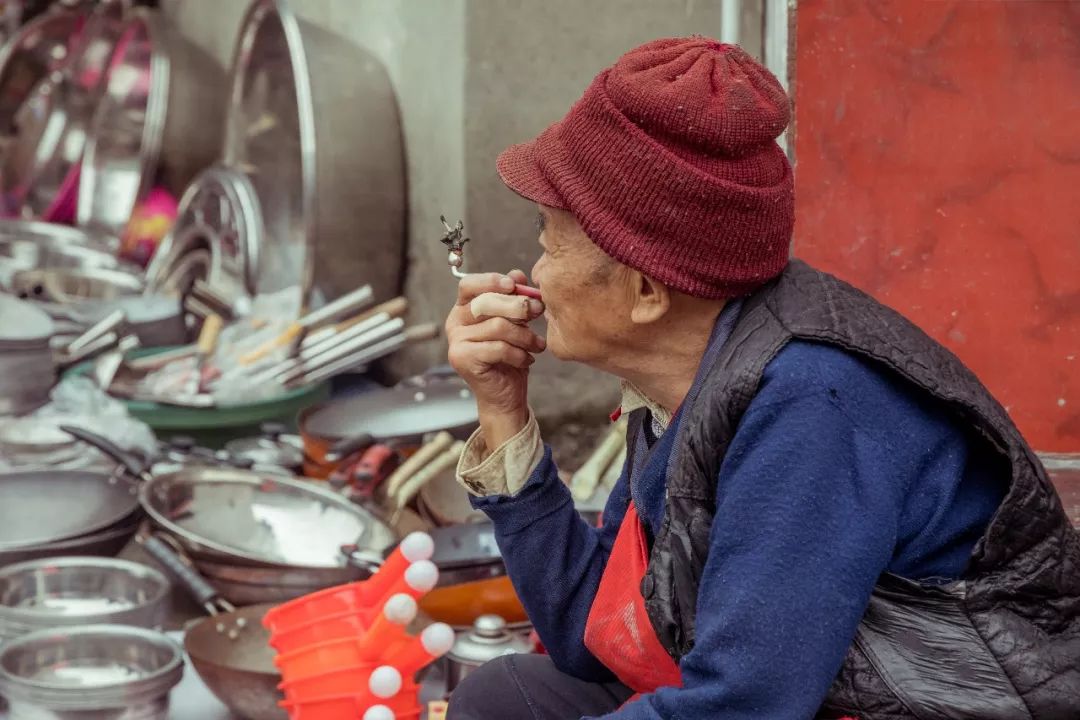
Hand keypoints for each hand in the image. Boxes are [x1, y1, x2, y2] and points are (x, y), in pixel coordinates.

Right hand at [446, 269, 545, 445]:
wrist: (505, 396)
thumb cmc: (510, 357)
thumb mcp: (515, 323)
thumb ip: (513, 298)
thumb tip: (518, 274)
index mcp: (463, 309)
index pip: (469, 285)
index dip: (491, 280)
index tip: (514, 284)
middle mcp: (454, 323)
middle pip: (486, 303)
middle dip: (518, 306)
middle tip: (538, 311)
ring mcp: (456, 342)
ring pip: (497, 327)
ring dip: (524, 335)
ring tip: (537, 345)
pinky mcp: (463, 360)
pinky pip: (498, 347)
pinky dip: (518, 353)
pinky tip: (527, 359)